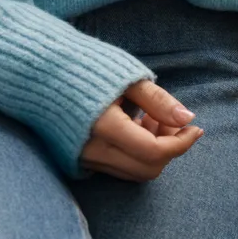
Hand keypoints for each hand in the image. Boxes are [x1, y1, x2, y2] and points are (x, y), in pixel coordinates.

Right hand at [80, 78, 202, 181]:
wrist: (42, 72)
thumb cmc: (89, 67)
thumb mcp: (128, 76)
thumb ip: (158, 100)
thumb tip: (188, 118)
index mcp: (106, 127)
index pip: (154, 152)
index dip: (181, 143)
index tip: (195, 127)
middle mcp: (93, 151)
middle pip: (147, 169)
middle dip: (169, 147)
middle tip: (171, 119)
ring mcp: (84, 159)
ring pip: (133, 171)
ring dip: (153, 150)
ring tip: (152, 118)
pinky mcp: (79, 160)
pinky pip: (118, 167)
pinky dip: (136, 153)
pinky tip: (136, 125)